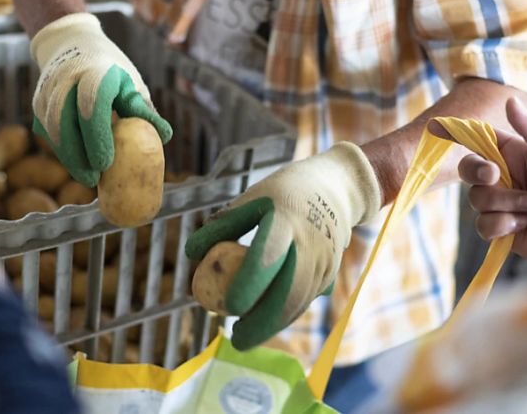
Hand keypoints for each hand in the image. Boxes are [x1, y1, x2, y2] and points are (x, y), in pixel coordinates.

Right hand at [30, 13, 171, 186]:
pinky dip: (61, 150)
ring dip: (68, 157)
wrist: (71, 42)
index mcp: (95, 71)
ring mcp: (48, 90)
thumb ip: (143, 110)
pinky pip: (47, 132)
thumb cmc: (110, 69)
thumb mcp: (131, 82)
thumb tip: (165, 137)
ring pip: (53, 130)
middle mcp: (66, 78)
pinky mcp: (38, 102)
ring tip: (87, 177)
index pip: (91, 103)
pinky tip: (76, 164)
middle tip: (94, 180)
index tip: (106, 163)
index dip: (96, 136)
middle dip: (78, 155)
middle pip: (65, 121)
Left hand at [185, 143, 380, 349]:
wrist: (335, 189)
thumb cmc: (281, 194)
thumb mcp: (251, 198)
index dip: (250, 283)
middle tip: (236, 338)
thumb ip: (222, 226)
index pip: (268, 255)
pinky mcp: (330, 273)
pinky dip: (284, 315)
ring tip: (244, 333)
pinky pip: (306, 301)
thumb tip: (191, 254)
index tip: (230, 306)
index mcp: (287, 219)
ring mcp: (325, 260)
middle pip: (288, 293)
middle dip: (262, 323)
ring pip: (298, 303)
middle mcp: (311, 243)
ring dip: (272, 324)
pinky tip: (264, 322)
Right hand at [429, 97, 526, 273]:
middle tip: (494, 177)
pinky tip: (524, 226)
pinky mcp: (499, 227)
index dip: (458, 134)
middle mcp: (505, 176)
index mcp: (517, 153)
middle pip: (469, 169)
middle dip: (477, 173)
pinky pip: (483, 224)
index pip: (481, 138)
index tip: (436, 128)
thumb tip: (510, 101)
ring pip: (476, 199)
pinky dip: (503, 226)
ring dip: (505, 205)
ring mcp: (500, 202)